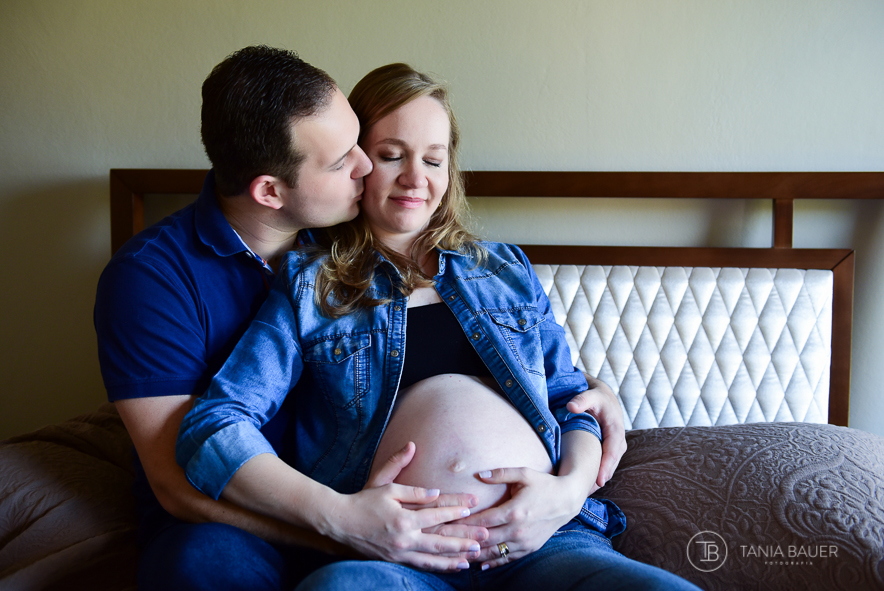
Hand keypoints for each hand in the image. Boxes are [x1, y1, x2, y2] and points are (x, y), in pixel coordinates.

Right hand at [341, 442, 483, 569]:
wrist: (340, 523)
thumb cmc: (363, 501)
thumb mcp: (386, 486)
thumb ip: (413, 488)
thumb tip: (435, 488)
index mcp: (404, 518)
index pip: (435, 512)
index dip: (454, 508)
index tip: (471, 506)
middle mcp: (405, 538)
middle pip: (440, 538)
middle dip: (463, 537)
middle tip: (484, 536)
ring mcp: (401, 552)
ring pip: (434, 556)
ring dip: (455, 556)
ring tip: (474, 555)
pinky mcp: (397, 560)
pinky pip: (423, 565)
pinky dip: (440, 566)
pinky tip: (454, 566)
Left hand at [457, 466, 585, 569]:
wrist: (567, 500)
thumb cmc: (544, 484)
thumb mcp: (524, 473)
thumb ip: (500, 474)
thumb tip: (479, 474)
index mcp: (514, 511)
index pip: (483, 520)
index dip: (464, 523)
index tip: (448, 523)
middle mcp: (518, 529)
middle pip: (485, 539)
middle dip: (465, 540)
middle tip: (447, 541)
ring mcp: (524, 541)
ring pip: (495, 552)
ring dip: (476, 554)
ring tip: (458, 554)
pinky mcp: (530, 548)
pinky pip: (508, 558)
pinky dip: (493, 562)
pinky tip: (480, 564)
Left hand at [567, 374, 626, 488]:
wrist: (603, 398)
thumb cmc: (596, 397)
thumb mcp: (590, 395)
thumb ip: (582, 400)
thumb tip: (571, 406)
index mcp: (616, 430)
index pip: (612, 451)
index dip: (606, 466)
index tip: (599, 480)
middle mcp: (618, 442)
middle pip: (611, 464)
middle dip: (600, 479)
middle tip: (587, 493)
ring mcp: (614, 448)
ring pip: (607, 468)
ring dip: (597, 480)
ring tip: (584, 494)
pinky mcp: (607, 452)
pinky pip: (603, 466)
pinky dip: (595, 475)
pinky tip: (583, 486)